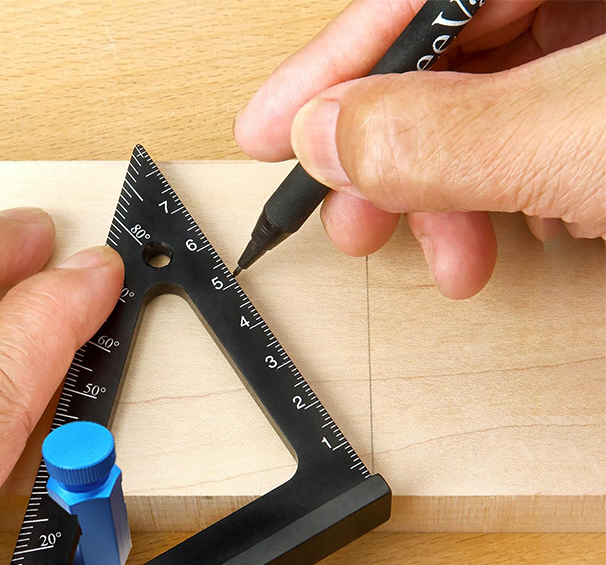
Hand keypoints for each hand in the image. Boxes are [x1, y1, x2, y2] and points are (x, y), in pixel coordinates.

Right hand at [235, 0, 605, 297]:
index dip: (327, 69)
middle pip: (439, 64)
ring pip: (479, 116)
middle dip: (389, 158)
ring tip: (450, 262)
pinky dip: (499, 198)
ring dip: (445, 199)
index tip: (267, 132)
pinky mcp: (602, 122)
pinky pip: (523, 145)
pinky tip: (511, 231)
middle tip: (351, 220)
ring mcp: (597, 64)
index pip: (410, 2)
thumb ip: (442, 134)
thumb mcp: (573, 138)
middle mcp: (582, 3)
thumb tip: (327, 136)